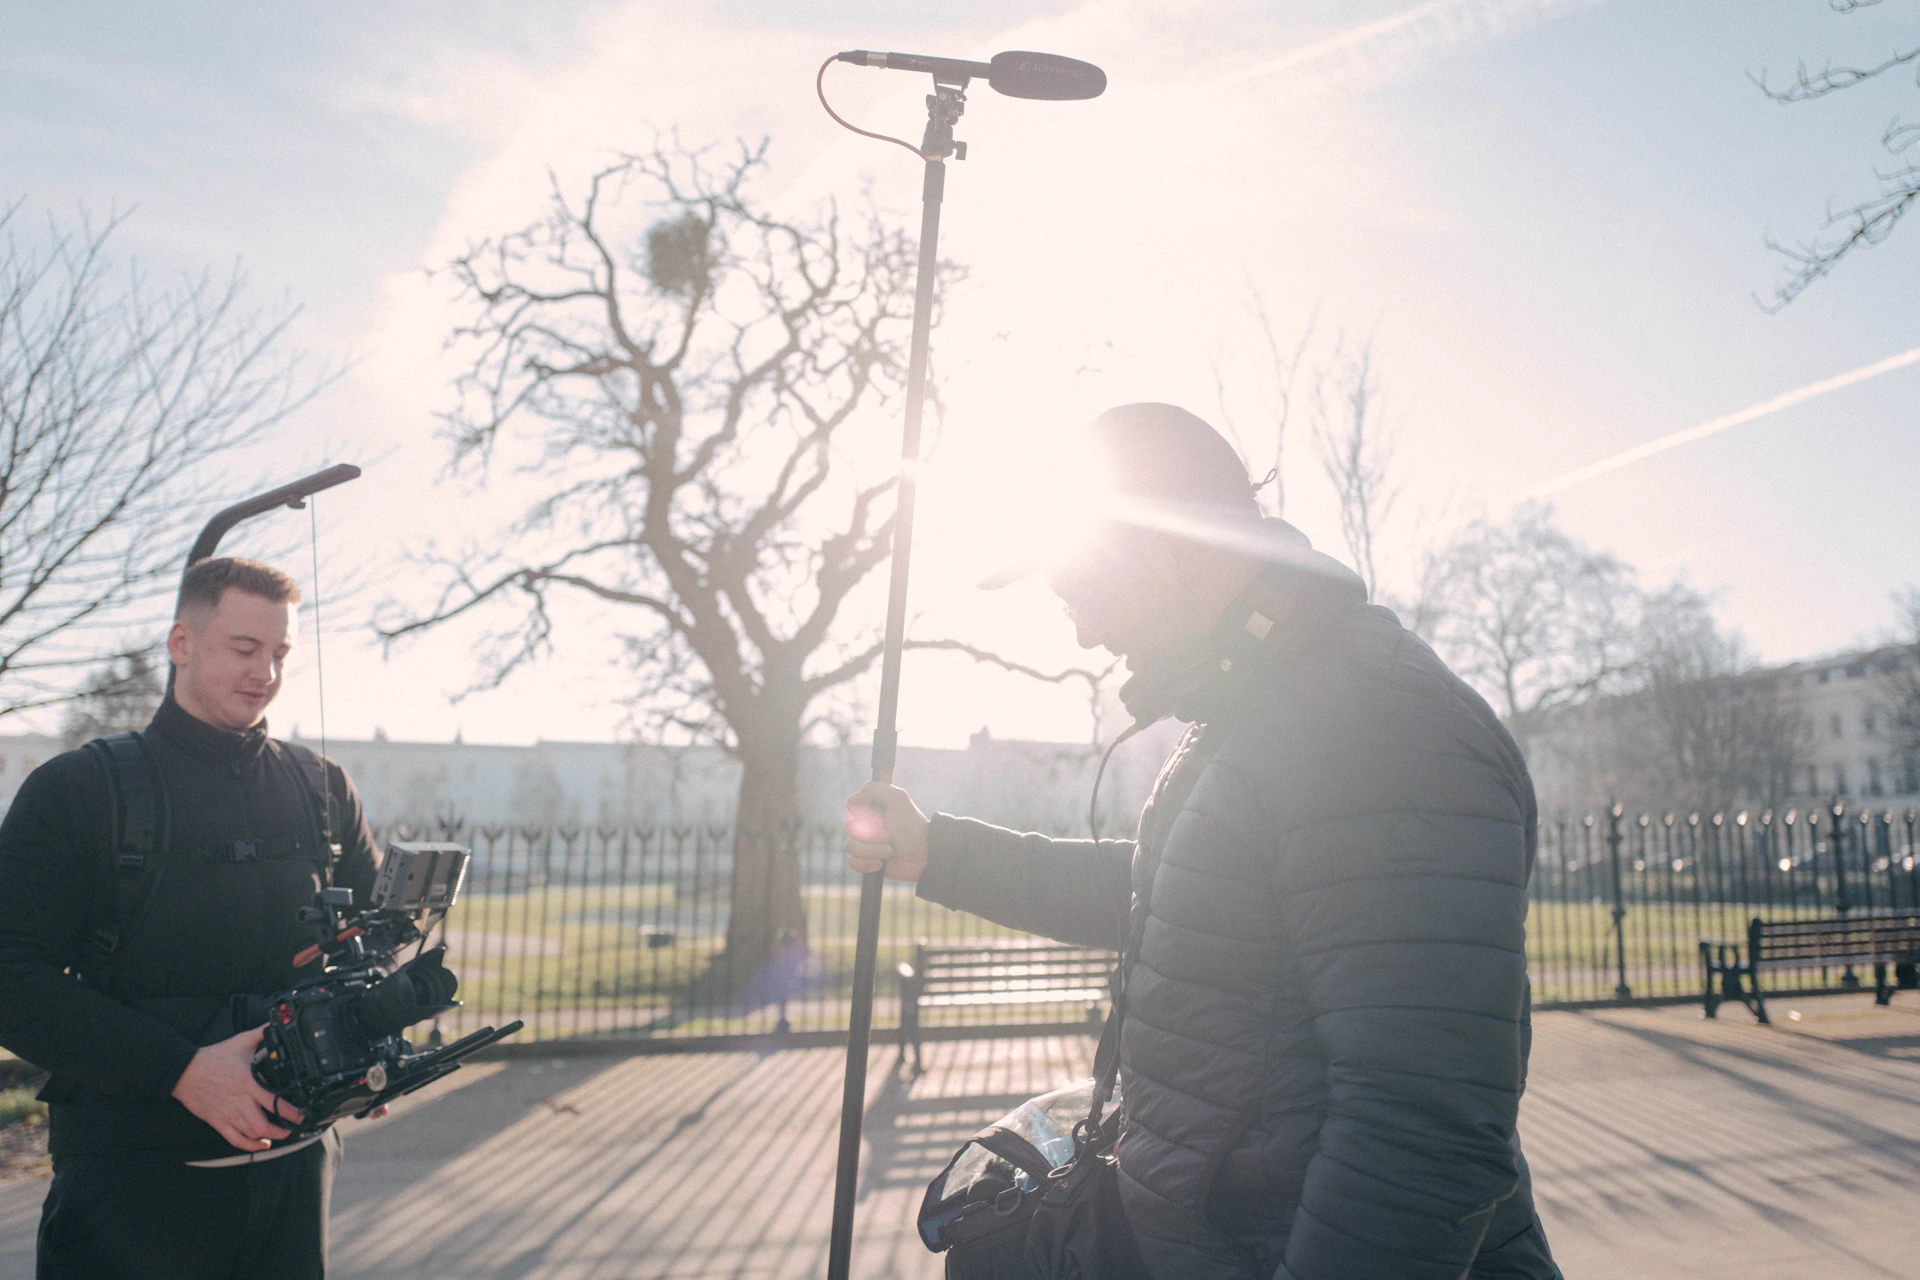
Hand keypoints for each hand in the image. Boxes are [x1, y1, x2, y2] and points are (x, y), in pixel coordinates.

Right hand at [170, 1025, 304, 1152]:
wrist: (184, 1071)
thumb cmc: (212, 1058)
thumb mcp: (240, 1042)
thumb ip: (260, 1033)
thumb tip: (274, 1024)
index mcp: (247, 1084)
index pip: (274, 1103)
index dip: (291, 1113)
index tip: (301, 1115)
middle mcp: (239, 1102)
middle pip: (264, 1125)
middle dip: (282, 1130)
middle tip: (293, 1127)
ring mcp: (227, 1114)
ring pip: (251, 1133)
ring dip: (268, 1137)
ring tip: (280, 1134)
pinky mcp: (217, 1121)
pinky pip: (234, 1139)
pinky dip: (249, 1145)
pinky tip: (260, 1144)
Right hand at [844, 781, 929, 881]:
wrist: (922, 856)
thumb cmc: (912, 827)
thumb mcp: (898, 799)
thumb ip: (874, 789)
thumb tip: (851, 802)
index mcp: (872, 807)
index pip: (852, 805)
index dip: (864, 812)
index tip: (879, 815)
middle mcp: (866, 824)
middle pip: (849, 827)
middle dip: (872, 834)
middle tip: (890, 836)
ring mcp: (864, 843)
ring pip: (850, 846)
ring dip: (873, 850)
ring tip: (890, 851)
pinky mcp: (865, 861)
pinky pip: (852, 862)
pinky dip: (867, 864)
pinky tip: (881, 863)